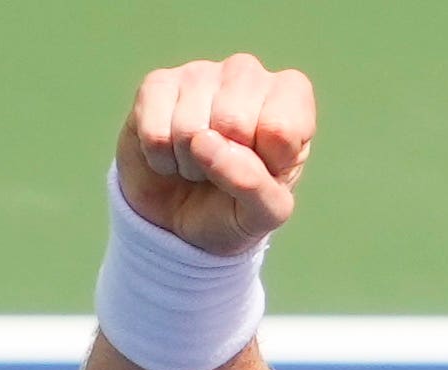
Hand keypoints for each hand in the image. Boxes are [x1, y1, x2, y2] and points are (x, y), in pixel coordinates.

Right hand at [117, 54, 315, 255]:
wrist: (181, 218)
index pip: (281, 128)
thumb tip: (206, 142)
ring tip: (198, 162)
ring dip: (190, 164)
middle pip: (234, 122)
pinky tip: (170, 152)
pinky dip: (160, 160)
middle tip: (224, 169)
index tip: (264, 170)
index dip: (267, 164)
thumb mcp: (264, 214)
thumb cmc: (236, 207)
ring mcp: (201, 73)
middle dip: (224, 164)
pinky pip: (156, 132)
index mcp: (291, 97)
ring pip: (191, 128)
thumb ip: (254, 185)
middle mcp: (248, 73)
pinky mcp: (157, 84)